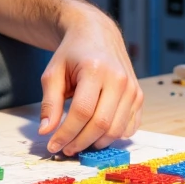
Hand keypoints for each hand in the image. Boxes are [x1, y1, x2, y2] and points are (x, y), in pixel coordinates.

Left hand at [39, 4, 142, 155]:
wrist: (97, 34)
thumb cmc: (72, 53)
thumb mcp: (53, 73)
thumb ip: (49, 103)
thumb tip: (46, 131)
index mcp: (95, 69)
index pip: (81, 111)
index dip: (66, 133)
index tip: (53, 145)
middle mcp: (119, 79)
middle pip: (101, 124)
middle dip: (80, 142)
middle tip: (66, 149)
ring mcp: (132, 88)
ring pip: (116, 129)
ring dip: (96, 143)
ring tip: (78, 143)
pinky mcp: (138, 96)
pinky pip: (129, 126)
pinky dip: (113, 136)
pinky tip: (96, 135)